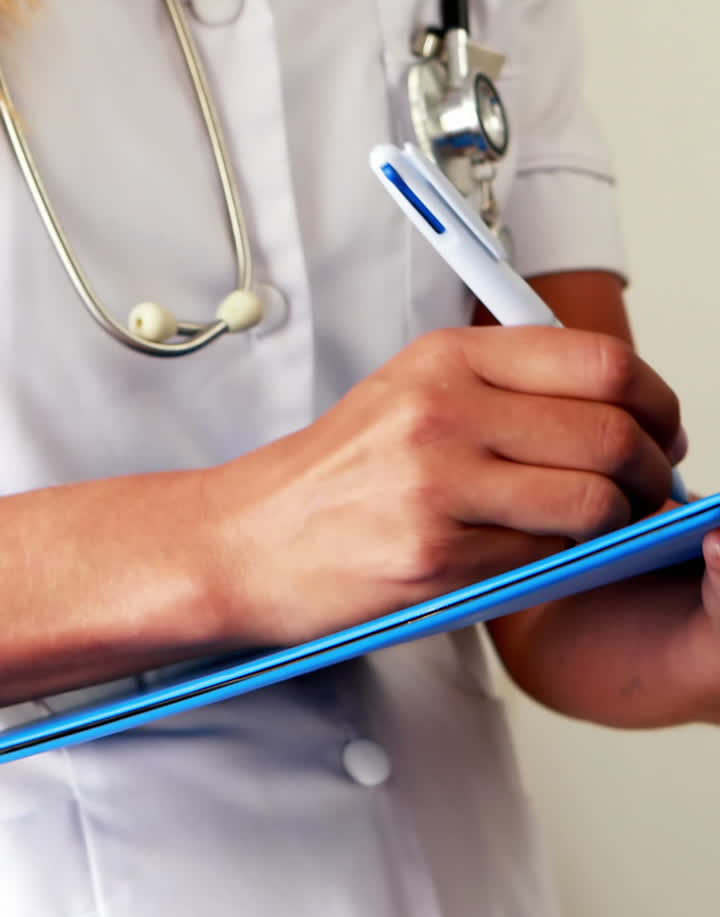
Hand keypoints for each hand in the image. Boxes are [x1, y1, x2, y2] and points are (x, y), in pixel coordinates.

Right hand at [210, 325, 682, 643]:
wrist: (250, 539)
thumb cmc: (337, 472)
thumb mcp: (413, 391)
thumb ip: (505, 385)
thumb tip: (614, 405)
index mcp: (446, 357)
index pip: (598, 361)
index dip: (655, 398)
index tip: (661, 425)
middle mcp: (444, 409)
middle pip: (609, 431)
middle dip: (651, 467)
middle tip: (648, 484)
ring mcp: (438, 484)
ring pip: (592, 501)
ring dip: (617, 521)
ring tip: (603, 525)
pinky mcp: (435, 555)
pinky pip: (546, 557)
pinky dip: (563, 559)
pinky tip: (544, 552)